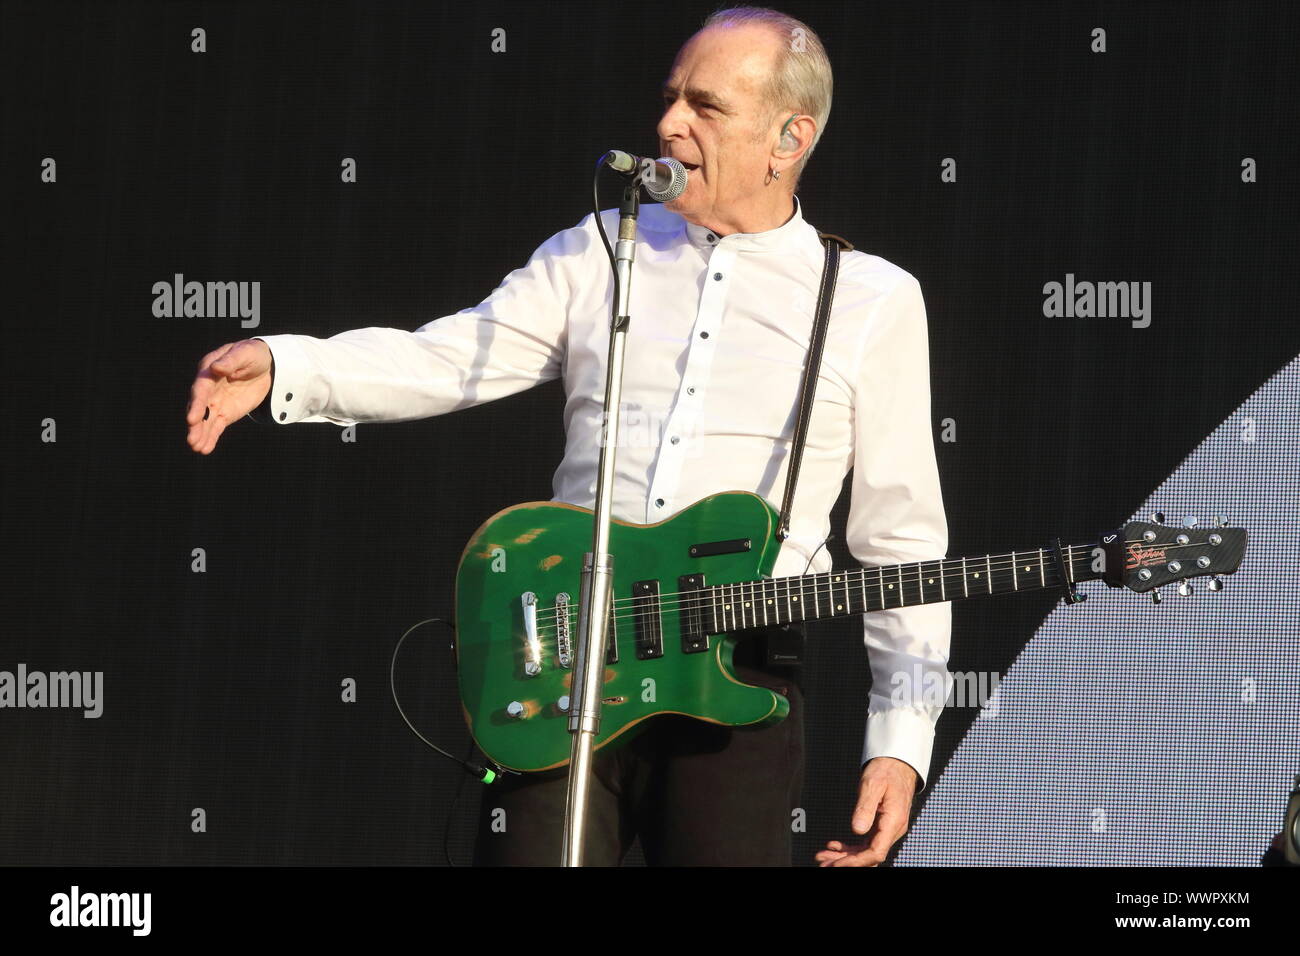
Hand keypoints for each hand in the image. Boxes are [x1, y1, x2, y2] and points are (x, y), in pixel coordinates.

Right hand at [186, 339, 272, 454]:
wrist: (265, 365)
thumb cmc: (252, 354)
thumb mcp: (245, 353)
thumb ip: (231, 361)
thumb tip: (216, 368)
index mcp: (209, 370)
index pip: (201, 388)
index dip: (197, 404)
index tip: (192, 419)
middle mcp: (208, 388)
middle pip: (200, 407)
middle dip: (196, 424)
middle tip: (192, 439)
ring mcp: (215, 401)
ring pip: (206, 420)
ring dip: (200, 434)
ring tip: (197, 448)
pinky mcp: (224, 412)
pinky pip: (216, 426)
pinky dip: (211, 437)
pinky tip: (205, 449)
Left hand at [815, 756, 916, 866]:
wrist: (897, 764)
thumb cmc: (886, 770)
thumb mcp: (873, 784)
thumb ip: (865, 807)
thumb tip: (857, 829)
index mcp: (893, 821)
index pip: (876, 852)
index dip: (856, 862)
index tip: (836, 864)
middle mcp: (892, 829)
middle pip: (869, 856)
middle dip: (846, 862)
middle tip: (823, 863)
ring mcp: (886, 829)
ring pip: (866, 851)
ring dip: (845, 857)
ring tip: (824, 857)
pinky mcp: (880, 826)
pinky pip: (865, 843)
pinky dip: (849, 848)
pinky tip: (834, 846)